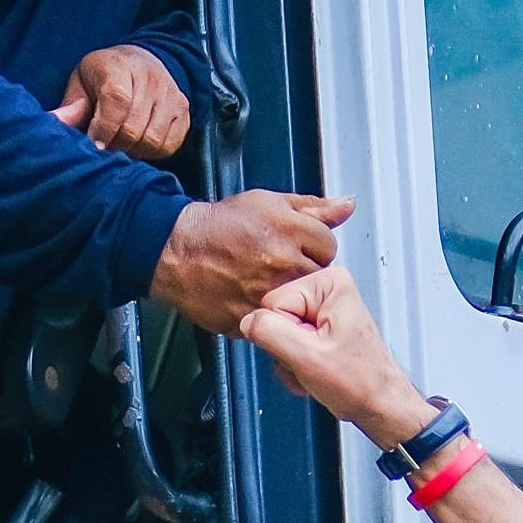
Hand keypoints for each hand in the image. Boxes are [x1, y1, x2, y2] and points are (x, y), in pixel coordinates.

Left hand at [53, 45, 191, 160]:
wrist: (141, 61)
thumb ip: (71, 105)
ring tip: (119, 146)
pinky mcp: (184, 112)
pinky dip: (152, 152)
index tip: (93, 145)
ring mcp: (172, 95)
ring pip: (153, 140)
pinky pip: (169, 144)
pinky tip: (138, 145)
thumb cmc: (104, 76)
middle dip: (114, 146)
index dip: (103, 129)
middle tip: (103, 148)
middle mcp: (151, 78)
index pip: (116, 101)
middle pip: (134, 127)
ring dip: (133, 151)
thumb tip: (58, 123)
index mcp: (119, 66)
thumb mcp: (81, 81)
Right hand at [148, 191, 354, 331]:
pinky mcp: (251, 317)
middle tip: (279, 263)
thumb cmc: (218, 226)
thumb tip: (346, 205)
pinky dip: (269, 311)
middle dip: (304, 269)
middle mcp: (281, 263)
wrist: (176, 250)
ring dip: (290, 293)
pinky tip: (251, 295)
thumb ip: (313, 207)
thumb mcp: (268, 203)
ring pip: (300, 302)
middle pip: (319, 275)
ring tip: (265, 279)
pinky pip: (276, 320)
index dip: (313, 245)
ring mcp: (266, 294)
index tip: (297, 246)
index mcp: (289, 230)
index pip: (329, 245)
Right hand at [235, 263, 430, 445]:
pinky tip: (316, 370)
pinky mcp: (318, 327)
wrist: (378, 404)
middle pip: (274, 317)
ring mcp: (321, 309)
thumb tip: (248, 321)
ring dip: (291, 360)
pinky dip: (296, 363)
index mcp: (329, 283)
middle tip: (312, 361)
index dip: (284, 335)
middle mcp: (326, 289)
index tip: (310, 349)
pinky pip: (287, 343)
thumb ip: (270, 332)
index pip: (272, 303)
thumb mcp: (308, 357)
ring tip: (317, 367)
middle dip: (286, 348)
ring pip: (278, 333)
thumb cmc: (361, 382)